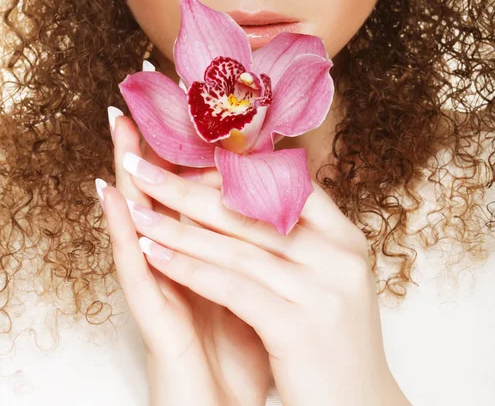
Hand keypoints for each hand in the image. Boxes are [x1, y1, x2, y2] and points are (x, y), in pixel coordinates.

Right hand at [97, 113, 270, 405]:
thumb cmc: (250, 352)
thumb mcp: (263, 292)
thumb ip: (266, 252)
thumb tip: (289, 206)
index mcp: (207, 258)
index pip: (195, 199)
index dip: (189, 160)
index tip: (192, 118)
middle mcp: (180, 266)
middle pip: (165, 198)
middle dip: (156, 153)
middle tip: (140, 105)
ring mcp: (162, 289)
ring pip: (141, 220)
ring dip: (128, 173)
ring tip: (118, 128)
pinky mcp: (151, 315)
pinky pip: (134, 264)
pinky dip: (122, 227)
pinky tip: (113, 192)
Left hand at [120, 146, 411, 405]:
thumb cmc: (334, 341)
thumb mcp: (330, 280)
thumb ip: (300, 239)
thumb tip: (248, 196)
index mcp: (346, 239)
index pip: (289, 186)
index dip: (236, 173)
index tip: (192, 164)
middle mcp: (338, 257)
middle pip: (252, 213)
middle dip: (191, 189)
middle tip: (145, 169)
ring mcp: (321, 291)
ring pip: (235, 248)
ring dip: (178, 230)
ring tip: (138, 213)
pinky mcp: (297, 327)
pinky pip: (232, 286)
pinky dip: (190, 269)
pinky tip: (156, 256)